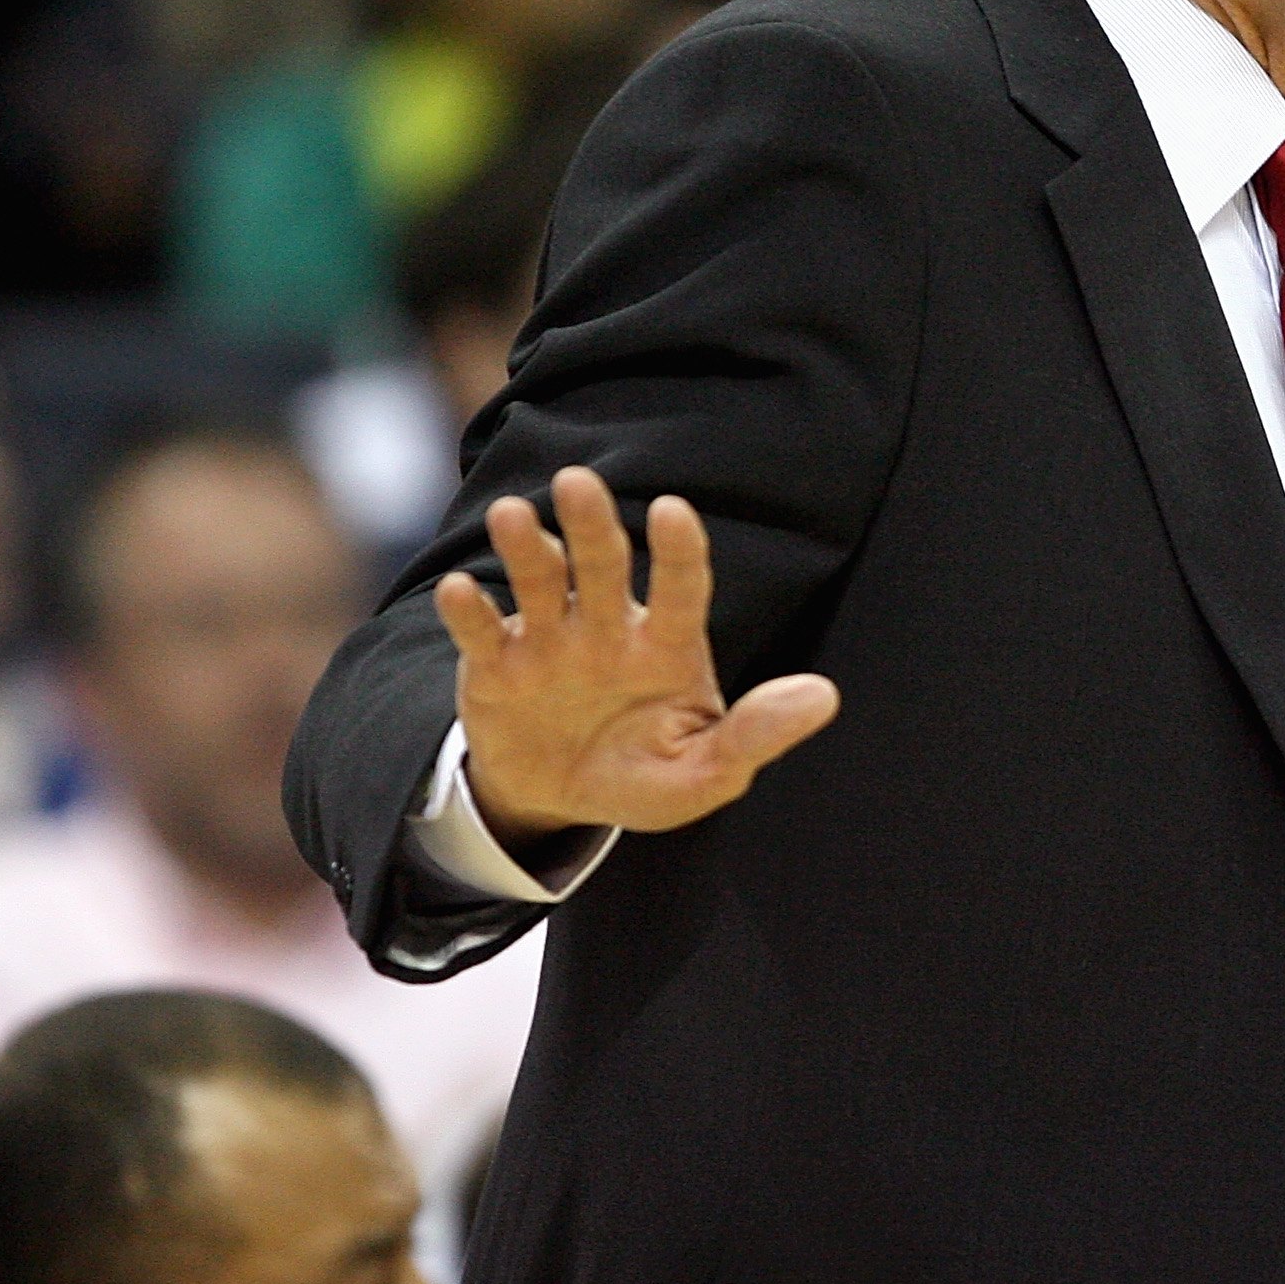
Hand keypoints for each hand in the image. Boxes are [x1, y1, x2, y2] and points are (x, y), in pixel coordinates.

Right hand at [437, 467, 839, 843]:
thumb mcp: (705, 771)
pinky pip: (484, 633)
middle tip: (577, 481)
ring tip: (515, 514)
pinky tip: (460, 591)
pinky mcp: (497, 667)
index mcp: (667, 645)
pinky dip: (471, 612)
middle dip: (592, 525)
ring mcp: (550, 642)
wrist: (561, 802)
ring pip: (540, 581)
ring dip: (527, 547)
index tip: (672, 510)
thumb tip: (824, 697)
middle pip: (603, 565)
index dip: (678, 551)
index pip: (682, 587)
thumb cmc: (643, 775)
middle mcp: (608, 628)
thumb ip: (757, 735)